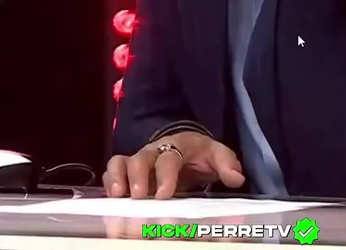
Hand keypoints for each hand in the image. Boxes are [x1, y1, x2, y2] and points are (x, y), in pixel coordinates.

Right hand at [103, 131, 245, 198]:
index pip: (168, 158)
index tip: (165, 194)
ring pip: (120, 163)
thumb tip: (236, 178)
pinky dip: (108, 183)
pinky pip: (112, 172)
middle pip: (139, 159)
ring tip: (117, 197)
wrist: (184, 146)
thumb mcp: (216, 155)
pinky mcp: (127, 173)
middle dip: (137, 178)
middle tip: (139, 197)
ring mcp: (137, 162)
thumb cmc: (199, 154)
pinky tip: (109, 200)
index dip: (165, 175)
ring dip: (117, 179)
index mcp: (176, 146)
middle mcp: (152, 152)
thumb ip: (227, 164)